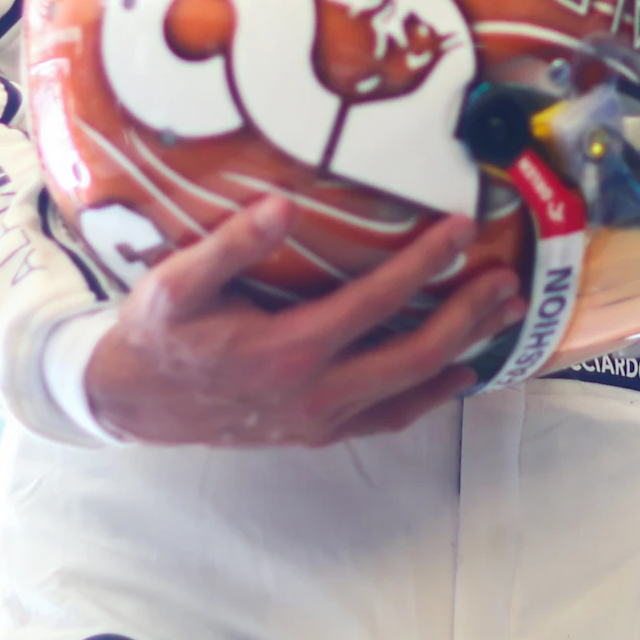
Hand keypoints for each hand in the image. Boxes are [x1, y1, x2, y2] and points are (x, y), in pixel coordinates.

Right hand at [82, 194, 525, 446]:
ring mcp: (319, 419)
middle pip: (413, 355)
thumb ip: (229, 246)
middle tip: (506, 280)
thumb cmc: (156, 336)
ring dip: (462, 353)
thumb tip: (281, 207)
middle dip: (467, 316)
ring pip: (409, 391)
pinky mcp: (317, 432)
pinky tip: (459, 374)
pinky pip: (388, 418)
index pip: (375, 301)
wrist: (132, 403)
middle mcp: (313, 393)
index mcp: (285, 351)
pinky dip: (430, 396)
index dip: (423, 262)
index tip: (462, 228)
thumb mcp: (175, 284)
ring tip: (504, 318)